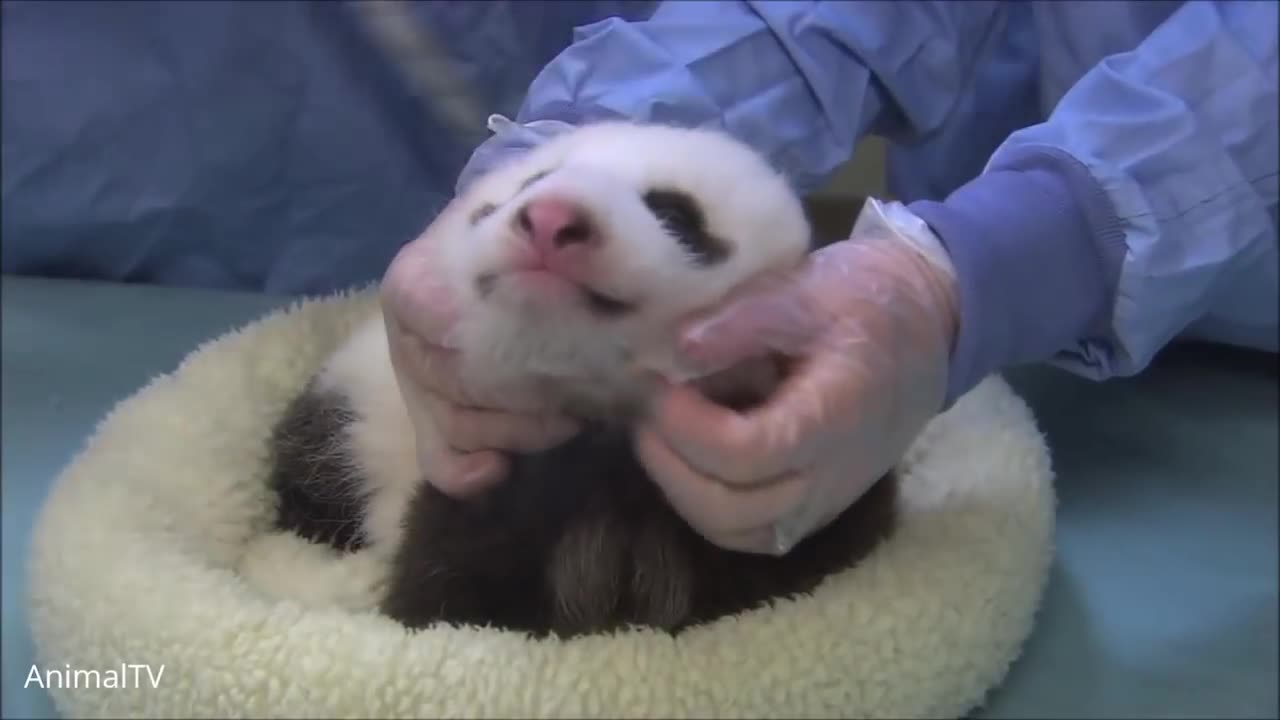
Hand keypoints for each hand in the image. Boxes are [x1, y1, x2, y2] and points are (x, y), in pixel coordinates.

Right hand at [381, 226, 580, 497]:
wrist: (516, 246)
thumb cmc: (527, 233)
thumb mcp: (535, 213)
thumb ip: (546, 227)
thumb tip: (567, 232)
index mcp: (417, 279)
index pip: (442, 317)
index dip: (508, 328)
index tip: (569, 321)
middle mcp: (407, 336)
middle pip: (459, 382)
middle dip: (532, 390)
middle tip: (591, 381)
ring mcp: (418, 384)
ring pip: (459, 426)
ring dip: (524, 429)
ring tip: (574, 413)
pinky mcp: (432, 422)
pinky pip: (437, 462)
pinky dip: (467, 473)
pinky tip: (499, 469)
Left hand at [634, 199, 959, 554]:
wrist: (927, 328)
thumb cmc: (865, 301)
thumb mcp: (806, 288)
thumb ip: (741, 318)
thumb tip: (676, 348)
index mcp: (835, 415)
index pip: (747, 453)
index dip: (687, 425)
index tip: (657, 382)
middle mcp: (831, 473)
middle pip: (732, 508)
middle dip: (670, 463)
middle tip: (646, 407)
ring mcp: (824, 499)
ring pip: (735, 531)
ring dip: (681, 489)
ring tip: (660, 431)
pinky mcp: (813, 507)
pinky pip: (750, 531)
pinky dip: (705, 505)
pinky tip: (687, 457)